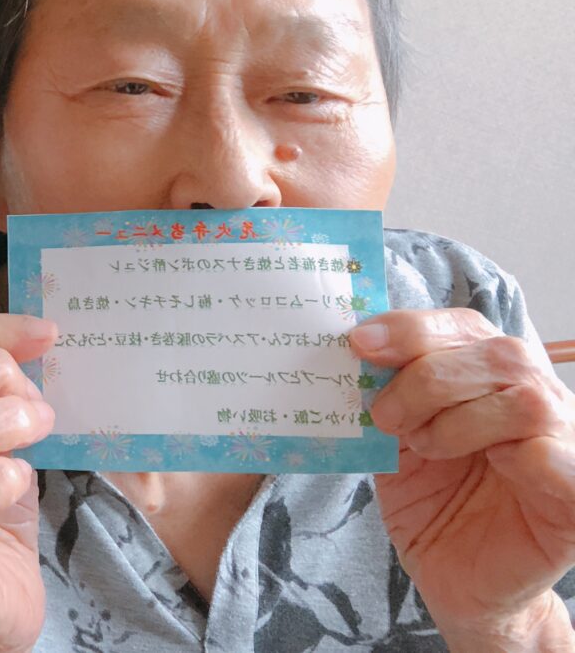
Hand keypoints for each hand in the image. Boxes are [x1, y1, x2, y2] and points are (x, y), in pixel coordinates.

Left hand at [351, 309, 574, 640]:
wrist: (456, 578)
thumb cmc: (431, 501)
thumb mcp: (394, 437)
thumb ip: (384, 391)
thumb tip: (351, 349)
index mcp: (490, 375)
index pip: (464, 326)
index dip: (412, 329)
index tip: (359, 342)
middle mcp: (536, 399)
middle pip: (498, 354)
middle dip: (426, 378)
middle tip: (386, 416)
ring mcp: (564, 445)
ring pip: (526, 400)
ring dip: (459, 421)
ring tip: (425, 449)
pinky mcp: (573, 498)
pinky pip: (555, 458)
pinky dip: (520, 454)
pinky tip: (491, 464)